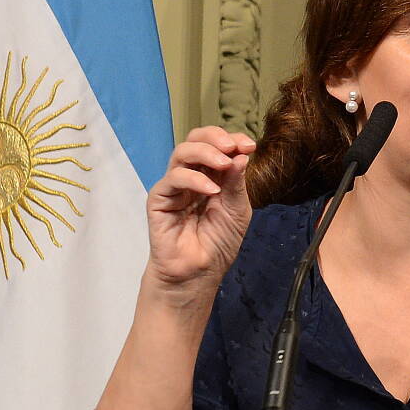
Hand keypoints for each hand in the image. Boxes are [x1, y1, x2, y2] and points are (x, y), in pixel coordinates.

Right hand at [144, 127, 255, 295]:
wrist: (199, 271)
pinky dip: (194, 179)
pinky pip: (173, 179)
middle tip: (233, 146)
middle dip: (216, 137)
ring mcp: (174, 186)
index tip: (250, 145)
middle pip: (195, 140)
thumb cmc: (218, 242)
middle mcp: (192, 176)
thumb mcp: (238, 210)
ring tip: (225, 164)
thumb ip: (237, 183)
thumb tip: (241, 155)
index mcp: (212, 176)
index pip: (216, 146)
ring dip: (206, 153)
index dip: (232, 140)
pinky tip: (211, 191)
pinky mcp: (159, 199)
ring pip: (181, 153)